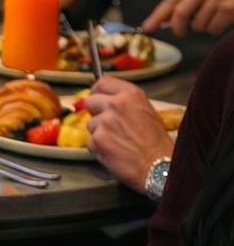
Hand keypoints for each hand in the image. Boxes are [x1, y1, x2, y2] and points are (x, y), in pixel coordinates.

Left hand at [84, 77, 172, 191]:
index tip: (97, 97)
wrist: (156, 163)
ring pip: (91, 124)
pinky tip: (113, 150)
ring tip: (116, 140)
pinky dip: (98, 148)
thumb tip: (107, 101)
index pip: (102, 82)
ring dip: (98, 132)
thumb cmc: (154, 140)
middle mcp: (115, 104)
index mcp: (130, 94)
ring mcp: (104, 122)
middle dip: (96, 112)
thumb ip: (124, 103)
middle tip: (107, 124)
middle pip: (91, 102)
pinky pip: (90, 142)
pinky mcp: (97, 140)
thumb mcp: (144, 110)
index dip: (97, 91)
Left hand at [142, 0, 233, 36]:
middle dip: (178, 28)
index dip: (157, 17)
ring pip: (196, 25)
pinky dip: (215, 29)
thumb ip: (181, 4)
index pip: (171, 1)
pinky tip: (223, 18)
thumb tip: (156, 22)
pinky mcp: (227, 7)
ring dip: (202, 27)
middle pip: (179, 14)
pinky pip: (210, 29)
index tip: (147, 28)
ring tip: (214, 16)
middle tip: (182, 31)